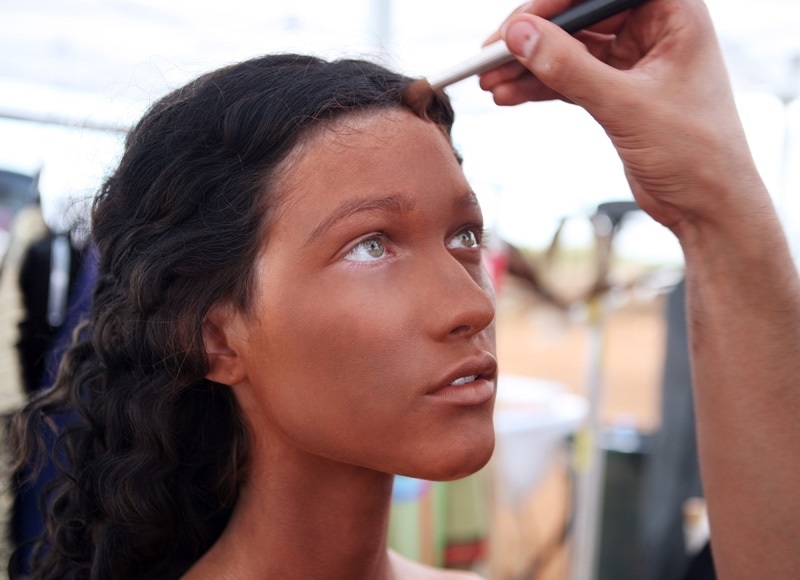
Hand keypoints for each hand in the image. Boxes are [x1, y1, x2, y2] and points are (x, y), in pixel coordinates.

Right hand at [479, 0, 769, 237]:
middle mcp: (653, 28)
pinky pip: (569, 78)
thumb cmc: (694, 152)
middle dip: (531, 40)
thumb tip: (520, 36)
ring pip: (568, 50)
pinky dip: (540, 87)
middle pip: (577, 18)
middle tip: (489, 59)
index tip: (511, 30)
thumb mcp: (625, 105)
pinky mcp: (618, 90)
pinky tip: (509, 96)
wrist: (709, 206)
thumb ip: (570, 68)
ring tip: (491, 84)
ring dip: (529, 67)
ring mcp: (634, 60)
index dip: (550, 7)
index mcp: (672, 12)